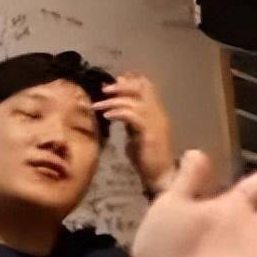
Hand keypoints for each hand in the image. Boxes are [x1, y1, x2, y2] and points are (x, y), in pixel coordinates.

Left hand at [92, 73, 176, 194]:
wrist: (160, 176)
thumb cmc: (147, 159)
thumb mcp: (135, 136)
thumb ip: (129, 122)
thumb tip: (116, 112)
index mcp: (156, 113)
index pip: (148, 88)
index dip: (132, 80)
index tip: (114, 79)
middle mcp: (159, 115)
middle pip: (143, 90)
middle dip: (122, 86)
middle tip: (104, 89)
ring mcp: (156, 123)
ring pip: (135, 102)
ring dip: (113, 101)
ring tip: (97, 106)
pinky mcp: (150, 134)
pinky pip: (133, 116)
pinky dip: (118, 113)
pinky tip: (106, 116)